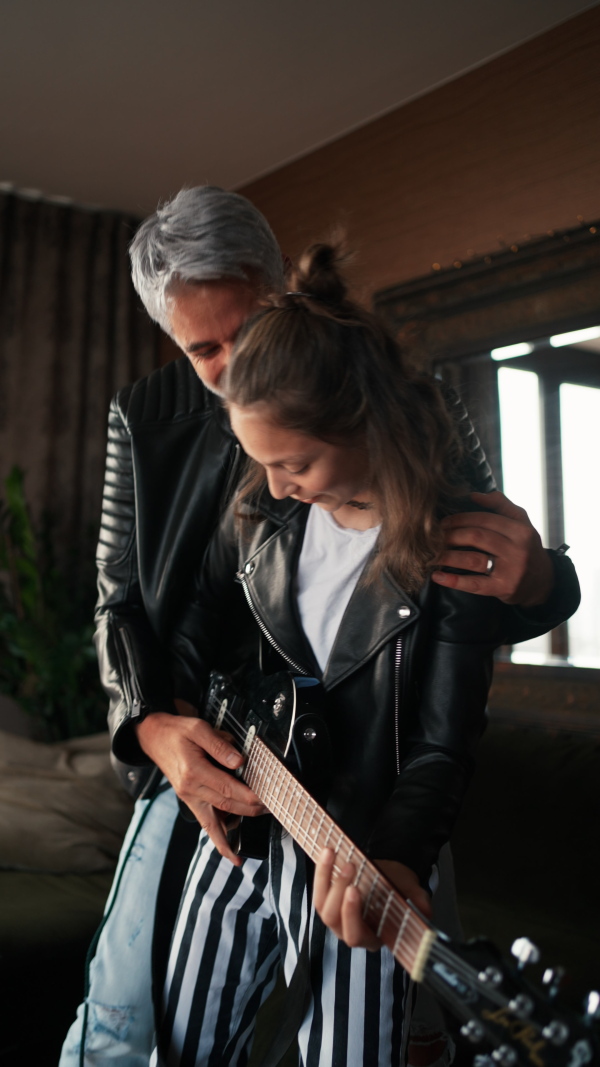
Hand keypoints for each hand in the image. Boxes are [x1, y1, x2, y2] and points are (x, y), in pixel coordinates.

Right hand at [135, 711, 265, 864]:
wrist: (154, 737)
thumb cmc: (178, 732)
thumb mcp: (199, 728)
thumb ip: (220, 745)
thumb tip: (239, 762)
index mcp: (194, 770)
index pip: (227, 789)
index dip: (248, 796)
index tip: (265, 799)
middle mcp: (190, 789)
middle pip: (225, 807)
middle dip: (249, 811)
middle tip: (270, 810)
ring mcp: (189, 797)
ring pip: (213, 825)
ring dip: (232, 836)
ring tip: (250, 842)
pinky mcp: (190, 800)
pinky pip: (205, 824)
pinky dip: (217, 838)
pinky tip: (230, 848)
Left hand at [313, 848, 430, 950]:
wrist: (390, 876)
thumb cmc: (399, 888)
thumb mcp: (412, 893)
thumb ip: (419, 903)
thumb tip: (425, 911)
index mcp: (372, 936)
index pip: (355, 935)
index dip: (351, 914)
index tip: (355, 889)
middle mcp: (349, 930)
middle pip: (333, 919)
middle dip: (338, 891)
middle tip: (350, 866)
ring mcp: (336, 916)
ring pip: (320, 904)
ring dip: (325, 877)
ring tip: (333, 853)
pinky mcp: (327, 899)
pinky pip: (318, 889)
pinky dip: (321, 870)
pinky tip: (326, 853)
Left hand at [431, 491, 553, 606]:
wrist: (542, 583)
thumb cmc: (526, 548)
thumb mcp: (522, 524)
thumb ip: (501, 505)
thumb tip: (474, 494)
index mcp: (521, 530)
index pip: (484, 519)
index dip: (460, 519)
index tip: (443, 522)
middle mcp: (518, 549)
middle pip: (476, 536)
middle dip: (450, 535)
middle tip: (433, 538)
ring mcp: (511, 570)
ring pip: (472, 559)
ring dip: (447, 556)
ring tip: (431, 555)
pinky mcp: (504, 589)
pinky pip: (474, 584)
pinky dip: (453, 580)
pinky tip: (437, 576)